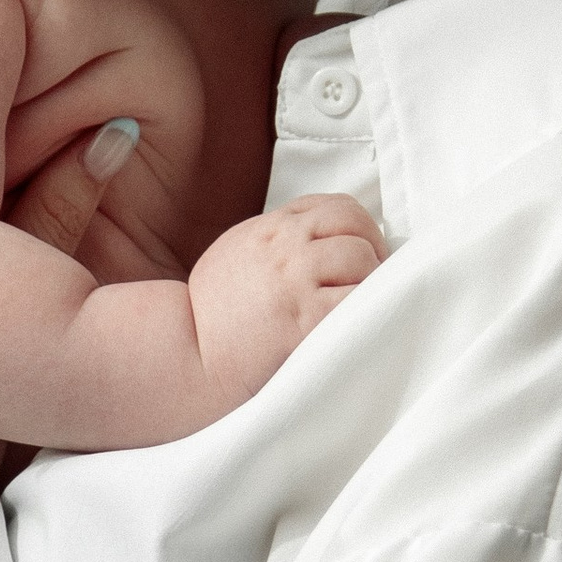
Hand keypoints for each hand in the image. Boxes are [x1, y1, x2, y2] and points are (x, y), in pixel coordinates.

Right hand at [186, 195, 383, 411]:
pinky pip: (358, 300)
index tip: (363, 255)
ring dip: (374, 283)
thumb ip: (278, 241)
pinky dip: (369, 309)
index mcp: (271, 228)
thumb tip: (325, 242)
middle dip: (374, 253)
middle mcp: (285, 246)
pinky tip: (356, 325)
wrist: (187, 355)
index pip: (337, 207)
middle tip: (370, 283)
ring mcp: (296, 279)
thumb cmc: (214, 316)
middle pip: (356, 226)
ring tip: (361, 308)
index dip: (361, 229)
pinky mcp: (306, 318)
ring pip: (362, 258)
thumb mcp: (238, 254)